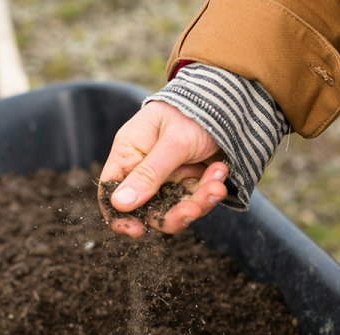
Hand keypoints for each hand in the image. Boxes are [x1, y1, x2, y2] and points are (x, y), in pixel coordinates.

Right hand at [98, 101, 227, 237]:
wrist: (228, 99)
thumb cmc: (192, 111)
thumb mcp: (173, 142)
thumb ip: (149, 173)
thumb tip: (119, 204)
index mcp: (128, 153)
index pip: (111, 191)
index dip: (119, 216)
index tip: (138, 231)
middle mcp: (144, 168)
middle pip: (148, 208)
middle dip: (173, 213)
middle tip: (194, 209)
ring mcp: (167, 177)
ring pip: (175, 208)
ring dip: (198, 202)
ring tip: (217, 186)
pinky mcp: (189, 180)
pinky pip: (195, 199)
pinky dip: (210, 190)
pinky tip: (220, 171)